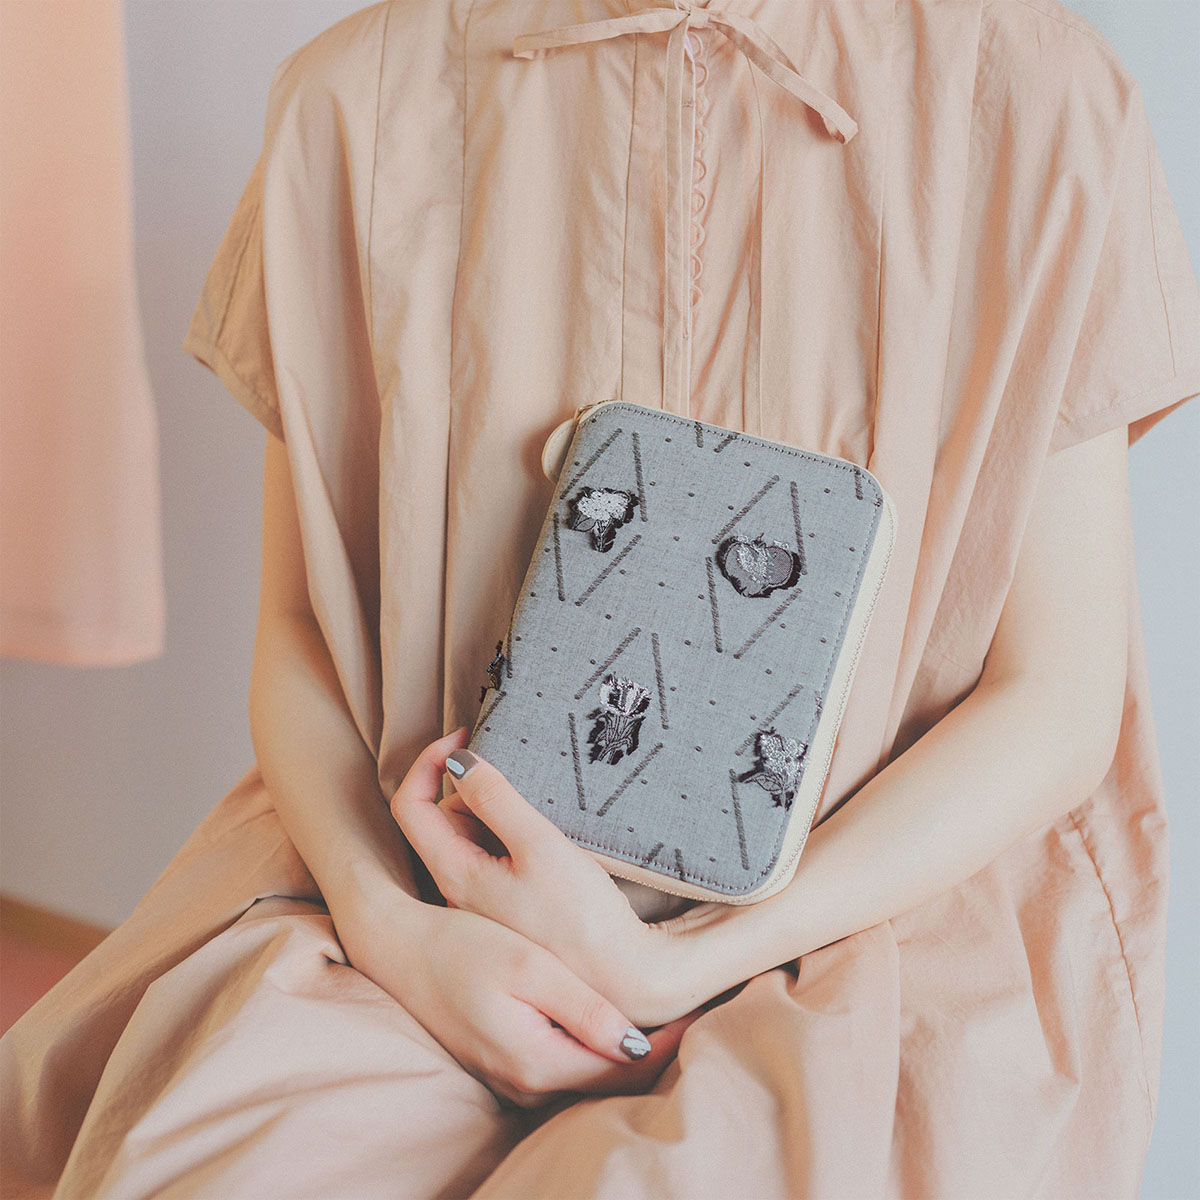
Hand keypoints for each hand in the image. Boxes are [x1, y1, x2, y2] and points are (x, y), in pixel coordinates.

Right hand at [338, 889, 698, 1109]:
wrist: (400, 950)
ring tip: (667, 1014)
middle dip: (656, 1050)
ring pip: (590, 1074)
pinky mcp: (507, 1064)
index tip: (701, 1011)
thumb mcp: (527, 968)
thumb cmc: (463, 948)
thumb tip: (635, 1043)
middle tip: (696, 1011)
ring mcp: (515, 1078)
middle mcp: (529, 1084)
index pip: (623, 1067)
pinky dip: (596, 1046)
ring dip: (628, 1050)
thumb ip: (580, 1008)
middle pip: (611, 1078)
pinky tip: (614, 1017)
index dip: (668, 1042)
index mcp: (539, 1062)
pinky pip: (566, 1065)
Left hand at [390, 728, 698, 1026]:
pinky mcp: (506, 911)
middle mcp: (458, 892)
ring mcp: (481, 905)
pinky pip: (493, 860)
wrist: (619, 980)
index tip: (466, 738)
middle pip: (443, 819)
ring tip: (541, 816)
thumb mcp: (539, 845)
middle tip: (520, 781)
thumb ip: (495, 798)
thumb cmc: (582, 917)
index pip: (410, 805)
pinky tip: (547, 845)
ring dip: (495, 813)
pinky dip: (510, 838)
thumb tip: (458, 760)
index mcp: (456, 873)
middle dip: (473, 788)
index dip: (429, 762)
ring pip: (470, 839)